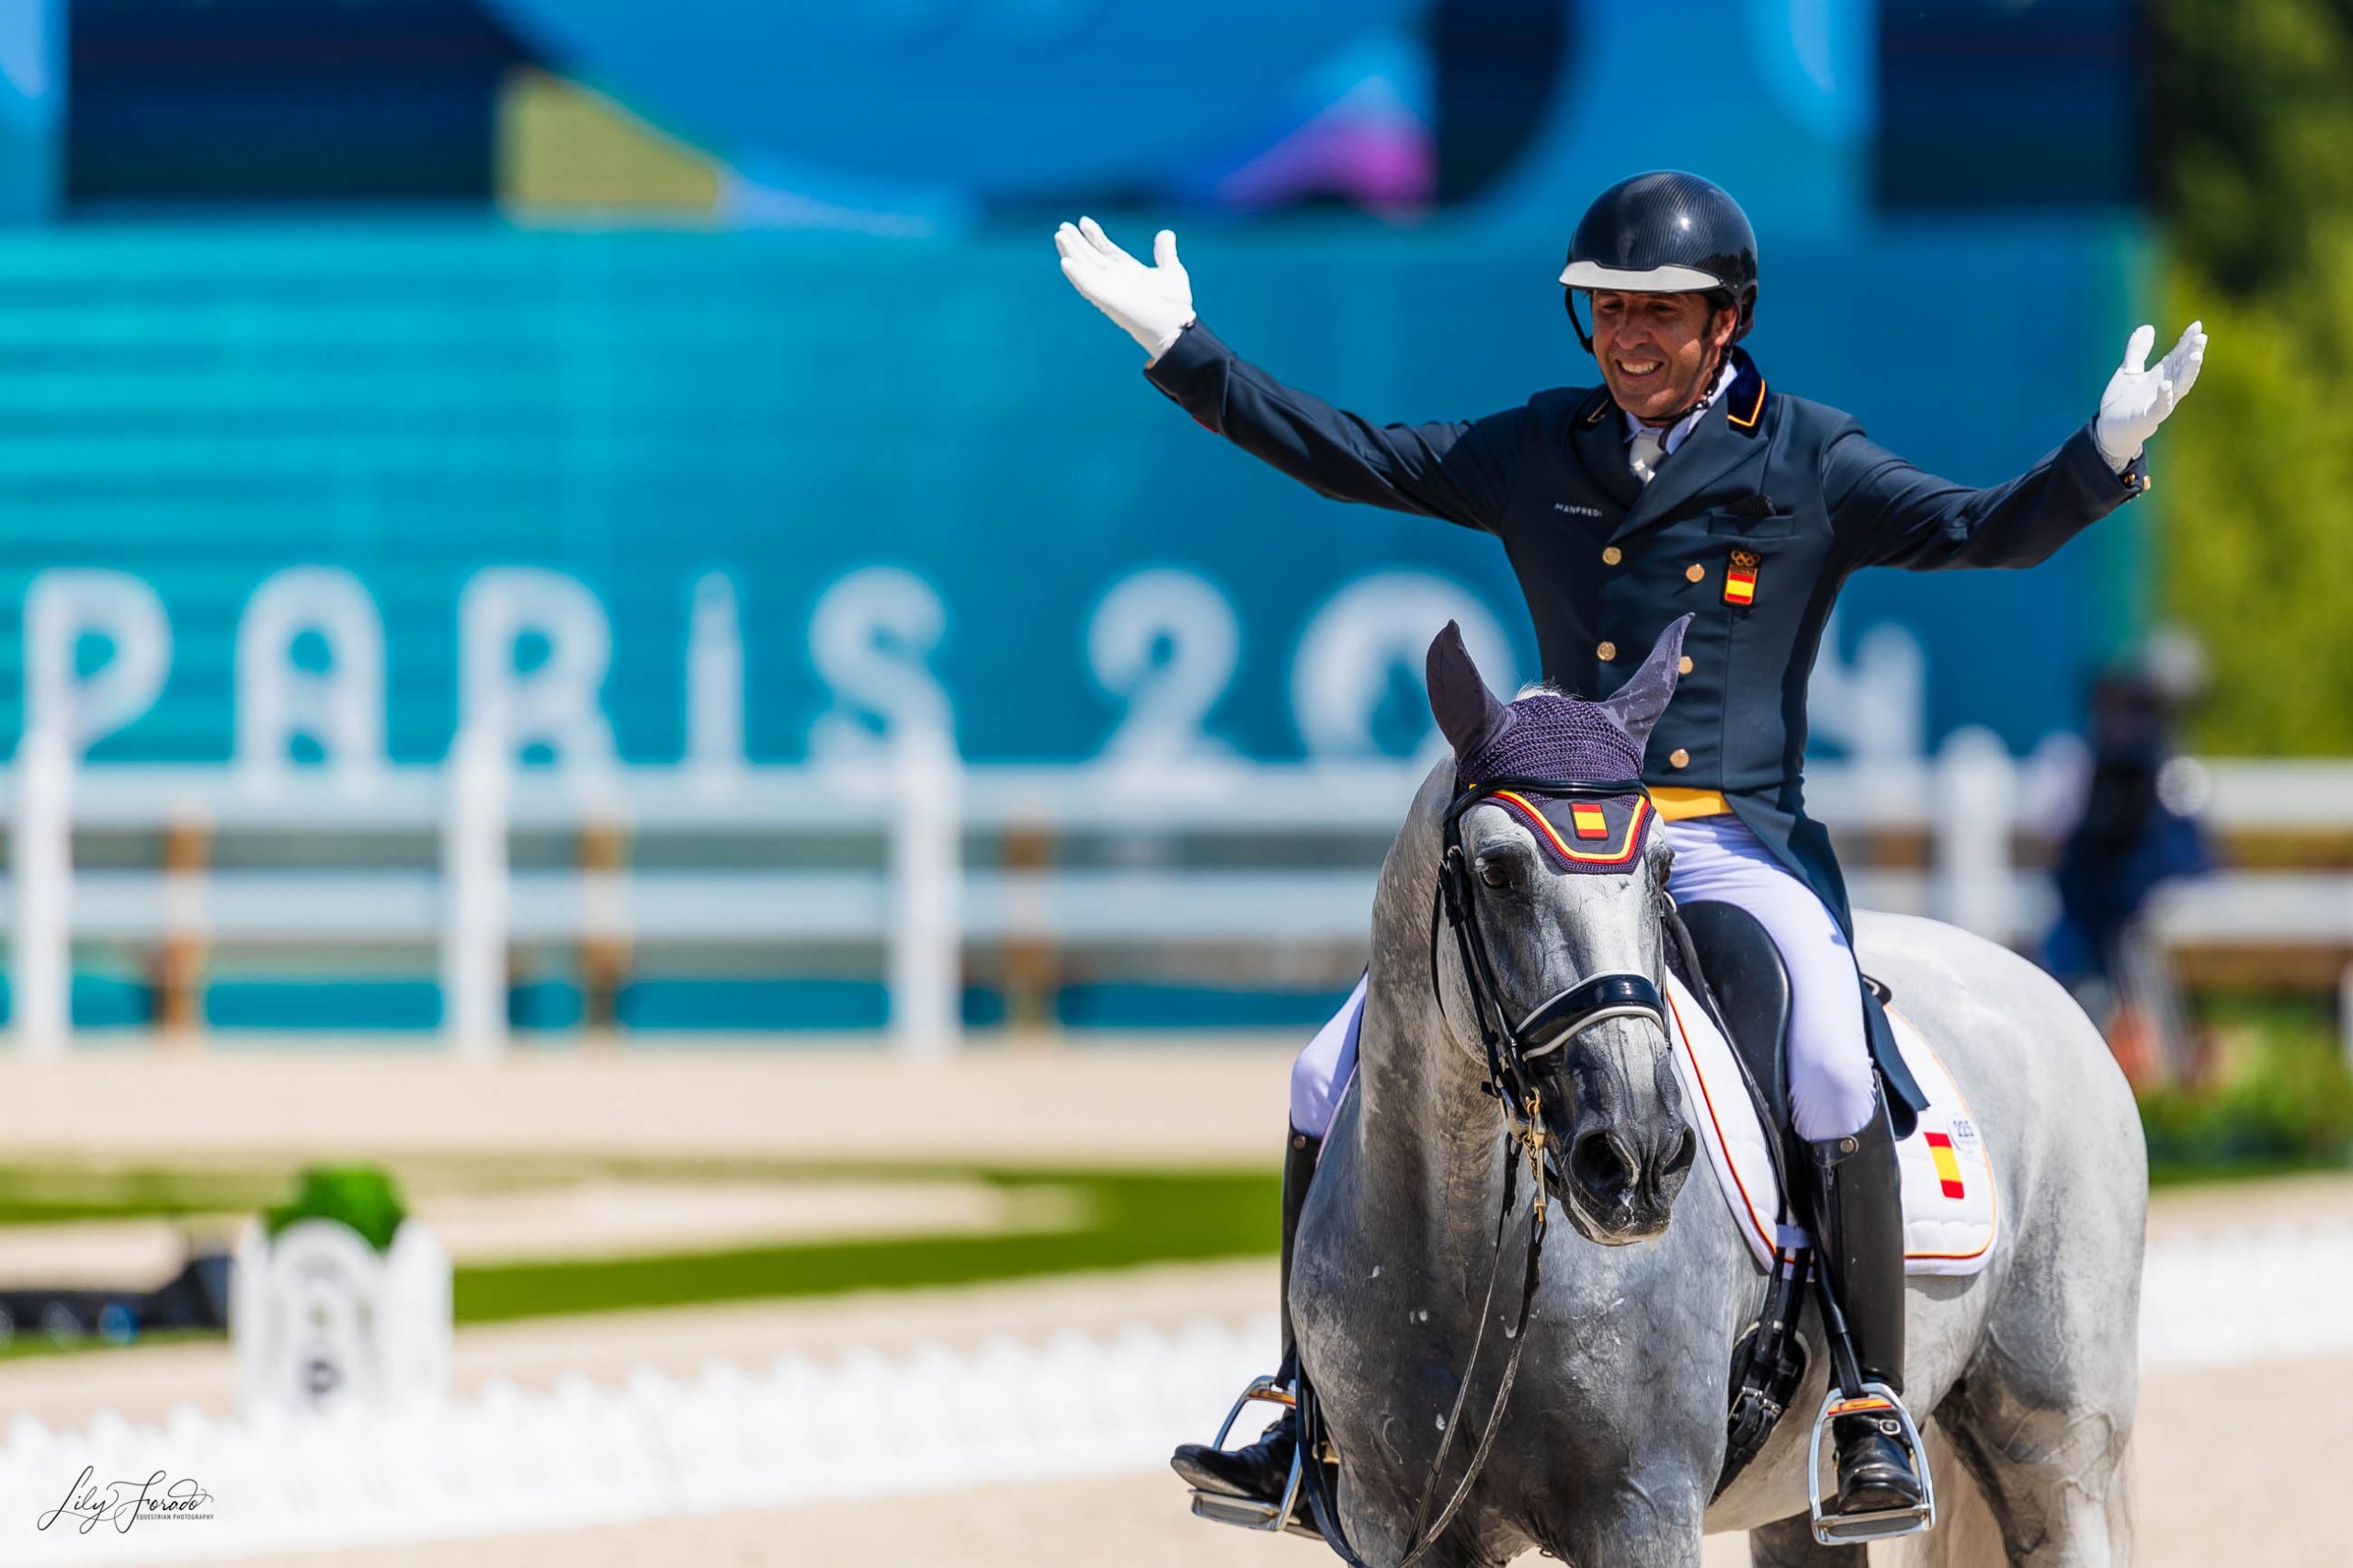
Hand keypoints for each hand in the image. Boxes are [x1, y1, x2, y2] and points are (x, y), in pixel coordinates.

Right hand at [1054, 217, 1195, 361]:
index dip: (1095, 236)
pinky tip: (1065, 262)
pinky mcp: (1108, 301)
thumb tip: (1166, 233)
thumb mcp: (1172, 271)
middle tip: (1063, 227)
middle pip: (1091, 258)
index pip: (1106, 250)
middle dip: (1077, 243)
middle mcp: (1116, 280)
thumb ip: (1166, 253)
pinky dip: (1077, 275)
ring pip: (1085, 269)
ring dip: (1071, 253)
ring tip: (1059, 237)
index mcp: (1128, 271)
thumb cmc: (1175, 305)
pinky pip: (1088, 287)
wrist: (1177, 327)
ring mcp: (1110, 290)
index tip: (1084, 221)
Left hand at [2095, 320, 2206, 470]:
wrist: (2109, 429)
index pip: (2178, 354)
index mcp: (2161, 374)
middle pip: (2182, 367)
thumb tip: (2148, 327)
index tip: (2197, 325)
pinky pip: (2160, 407)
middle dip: (2192, 352)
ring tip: (2196, 355)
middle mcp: (2165, 387)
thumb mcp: (2129, 370)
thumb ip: (2138, 350)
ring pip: (2179, 386)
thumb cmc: (2122, 401)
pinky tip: (2165, 384)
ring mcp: (2159, 402)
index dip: (2187, 340)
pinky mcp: (2148, 417)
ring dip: (2188, 371)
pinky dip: (2164, 396)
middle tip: (2201, 336)